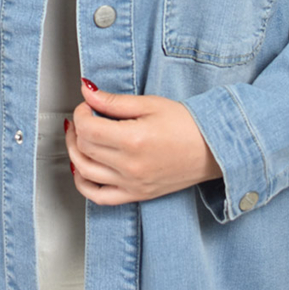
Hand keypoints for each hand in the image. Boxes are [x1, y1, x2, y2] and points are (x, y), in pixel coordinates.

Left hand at [65, 79, 222, 205]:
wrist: (212, 149)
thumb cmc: (188, 125)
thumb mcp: (150, 104)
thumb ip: (114, 101)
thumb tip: (87, 93)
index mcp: (133, 140)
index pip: (88, 128)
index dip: (81, 113)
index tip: (87, 106)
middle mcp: (130, 166)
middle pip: (84, 148)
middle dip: (78, 129)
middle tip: (85, 117)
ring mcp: (132, 184)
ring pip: (85, 172)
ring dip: (75, 152)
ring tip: (81, 139)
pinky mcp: (136, 195)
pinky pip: (99, 197)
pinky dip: (83, 184)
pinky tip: (82, 170)